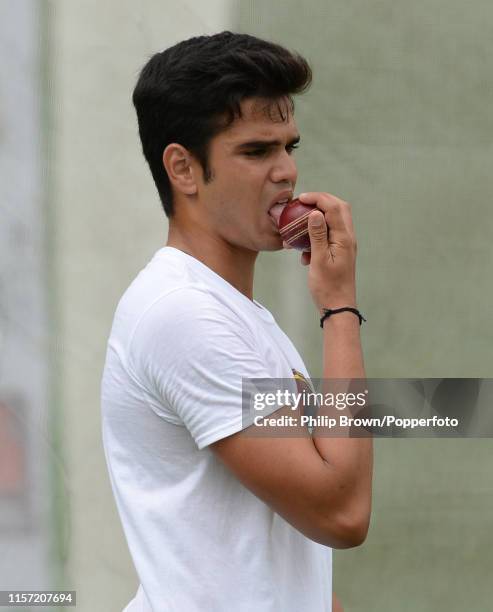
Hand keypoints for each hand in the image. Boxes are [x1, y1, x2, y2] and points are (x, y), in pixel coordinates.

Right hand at [298, 192, 356, 312]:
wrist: (338, 307)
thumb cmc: (328, 287)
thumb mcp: (319, 260)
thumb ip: (317, 235)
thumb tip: (316, 213)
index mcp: (344, 238)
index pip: (333, 208)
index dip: (318, 198)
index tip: (301, 199)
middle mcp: (348, 238)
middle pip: (339, 209)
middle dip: (321, 202)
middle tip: (303, 203)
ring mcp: (345, 245)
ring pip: (334, 221)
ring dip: (318, 219)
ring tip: (300, 225)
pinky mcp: (340, 253)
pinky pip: (329, 236)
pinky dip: (317, 235)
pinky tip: (303, 252)